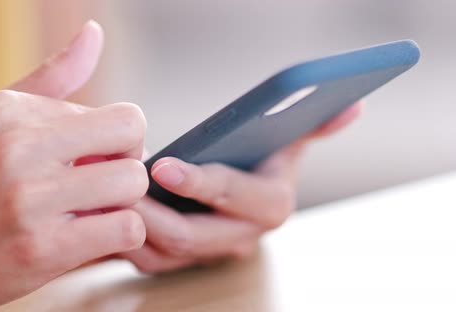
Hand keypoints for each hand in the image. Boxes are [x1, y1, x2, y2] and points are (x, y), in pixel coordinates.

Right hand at [0, 21, 147, 310]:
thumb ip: (52, 77)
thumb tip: (95, 32)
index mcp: (11, 110)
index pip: (116, 113)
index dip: (117, 141)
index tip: (95, 160)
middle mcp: (18, 146)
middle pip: (133, 136)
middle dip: (128, 163)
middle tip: (105, 183)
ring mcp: (29, 199)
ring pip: (132, 183)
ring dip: (124, 203)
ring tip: (94, 211)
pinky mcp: (40, 249)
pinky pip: (126, 230)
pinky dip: (121, 237)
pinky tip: (92, 238)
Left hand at [120, 103, 362, 272]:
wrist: (239, 196)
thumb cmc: (260, 159)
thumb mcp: (290, 138)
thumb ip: (315, 123)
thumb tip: (352, 106)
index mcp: (270, 205)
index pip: (235, 197)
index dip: (201, 182)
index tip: (163, 165)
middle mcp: (241, 237)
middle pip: (195, 237)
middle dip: (156, 213)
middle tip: (121, 187)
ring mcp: (208, 253)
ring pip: (165, 256)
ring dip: (133, 230)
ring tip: (104, 198)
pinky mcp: (180, 260)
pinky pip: (148, 260)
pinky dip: (123, 240)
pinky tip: (103, 213)